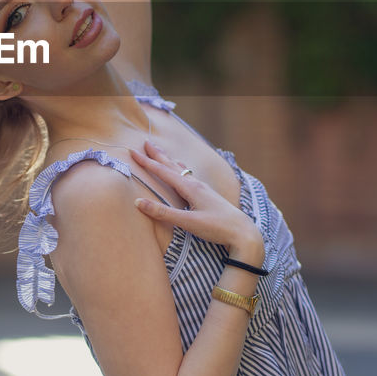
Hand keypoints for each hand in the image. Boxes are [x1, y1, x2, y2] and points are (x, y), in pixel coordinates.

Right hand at [129, 141, 262, 259]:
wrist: (243, 233)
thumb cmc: (216, 228)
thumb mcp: (188, 222)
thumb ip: (163, 213)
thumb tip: (139, 202)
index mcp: (190, 188)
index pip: (164, 172)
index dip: (147, 163)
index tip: (133, 152)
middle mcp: (197, 185)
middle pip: (173, 166)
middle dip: (158, 155)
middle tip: (146, 142)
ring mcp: (204, 189)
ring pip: (182, 170)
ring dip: (170, 161)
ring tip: (162, 154)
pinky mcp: (208, 196)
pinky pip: (190, 177)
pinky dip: (181, 170)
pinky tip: (185, 173)